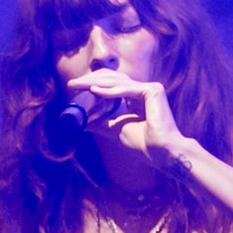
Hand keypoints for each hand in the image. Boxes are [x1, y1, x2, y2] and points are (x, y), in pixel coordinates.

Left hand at [66, 68, 182, 158]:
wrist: (161, 153)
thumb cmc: (143, 144)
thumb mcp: (115, 130)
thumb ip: (102, 122)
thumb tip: (83, 121)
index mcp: (137, 96)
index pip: (112, 83)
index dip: (93, 83)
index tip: (74, 88)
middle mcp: (144, 89)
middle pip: (113, 78)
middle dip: (90, 79)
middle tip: (72, 84)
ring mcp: (150, 88)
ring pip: (118, 81)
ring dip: (95, 83)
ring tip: (78, 85)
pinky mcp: (153, 91)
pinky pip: (127, 90)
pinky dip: (109, 91)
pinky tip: (94, 91)